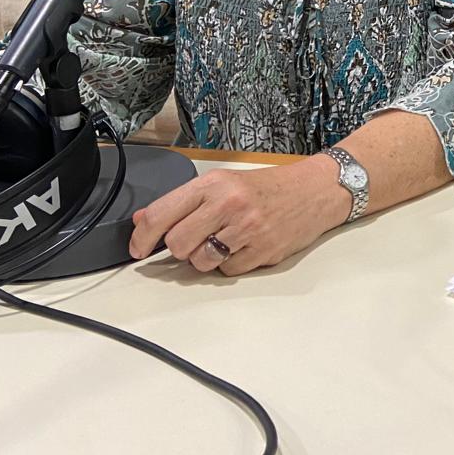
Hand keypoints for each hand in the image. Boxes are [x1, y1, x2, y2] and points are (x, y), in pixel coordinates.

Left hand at [128, 158, 348, 276]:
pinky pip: (227, 271)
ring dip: (205, 259)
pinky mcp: (263, 251)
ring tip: (223, 242)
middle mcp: (229, 204)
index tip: (137, 248)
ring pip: (200, 262)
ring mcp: (247, 229)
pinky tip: (244, 247)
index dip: (142, 237)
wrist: (316, 190)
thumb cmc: (268, 187)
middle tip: (195, 240)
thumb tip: (142, 221)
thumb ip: (184, 202)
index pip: (161, 215)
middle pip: (177, 244)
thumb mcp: (224, 183)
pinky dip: (230, 265)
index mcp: (214, 184)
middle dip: (180, 248)